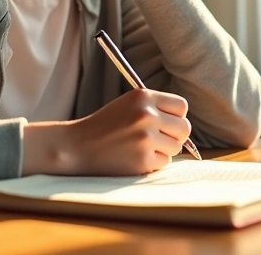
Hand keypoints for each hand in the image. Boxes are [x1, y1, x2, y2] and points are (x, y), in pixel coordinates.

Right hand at [21, 89, 190, 175]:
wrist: (76, 146)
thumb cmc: (104, 126)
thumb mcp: (128, 105)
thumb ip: (155, 109)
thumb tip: (183, 125)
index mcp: (143, 96)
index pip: (181, 106)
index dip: (176, 116)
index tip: (168, 123)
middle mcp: (147, 115)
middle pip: (184, 128)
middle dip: (175, 136)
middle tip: (159, 140)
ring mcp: (146, 138)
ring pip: (175, 148)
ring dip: (163, 151)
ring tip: (140, 148)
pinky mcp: (143, 159)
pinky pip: (163, 163)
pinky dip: (152, 163)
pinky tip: (134, 158)